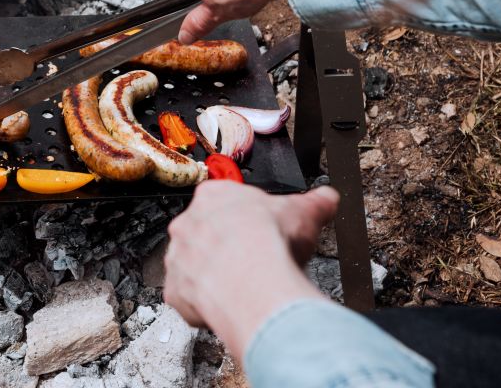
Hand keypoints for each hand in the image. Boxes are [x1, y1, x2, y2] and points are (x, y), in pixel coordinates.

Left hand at [162, 182, 339, 359]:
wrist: (253, 280)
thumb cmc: (271, 242)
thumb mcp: (305, 212)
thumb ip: (315, 202)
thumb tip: (325, 198)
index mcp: (213, 196)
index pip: (224, 201)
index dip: (245, 218)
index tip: (258, 230)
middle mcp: (188, 224)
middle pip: (205, 235)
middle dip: (227, 248)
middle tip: (252, 261)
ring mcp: (178, 258)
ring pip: (194, 266)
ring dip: (214, 276)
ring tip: (243, 286)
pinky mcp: (175, 290)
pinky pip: (188, 298)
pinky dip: (205, 304)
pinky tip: (228, 304)